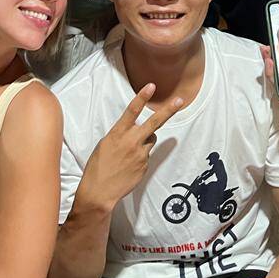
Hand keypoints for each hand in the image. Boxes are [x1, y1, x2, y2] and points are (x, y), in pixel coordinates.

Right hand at [76, 84, 183, 212]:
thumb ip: (120, 134)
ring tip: (129, 152)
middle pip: (154, 122)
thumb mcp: (105, 144)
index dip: (142, 97)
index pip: (132, 111)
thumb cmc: (98, 166)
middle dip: (168, 111)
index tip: (151, 86)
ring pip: (150, 139)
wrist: (100, 191)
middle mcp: (131, 141)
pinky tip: (128, 165)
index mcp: (117, 133)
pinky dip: (140, 157)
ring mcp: (140, 154)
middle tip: (179, 101)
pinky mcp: (145, 165)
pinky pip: (146, 155)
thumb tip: (132, 129)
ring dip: (145, 140)